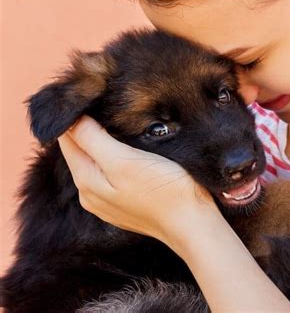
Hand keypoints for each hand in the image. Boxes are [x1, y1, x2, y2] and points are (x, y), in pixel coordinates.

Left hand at [57, 115, 220, 255]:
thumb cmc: (163, 190)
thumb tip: (70, 118)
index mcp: (86, 180)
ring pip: (94, 162)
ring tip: (114, 119)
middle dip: (85, 127)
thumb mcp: (124, 161)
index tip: (91, 97)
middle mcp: (90, 194)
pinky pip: (109, 174)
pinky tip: (127, 149)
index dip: (75, 116)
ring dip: (99, 141)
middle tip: (102, 102)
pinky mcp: (125, 204)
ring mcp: (108, 201)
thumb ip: (92, 140)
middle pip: (79, 151)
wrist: (192, 222)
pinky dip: (112, 157)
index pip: (67, 138)